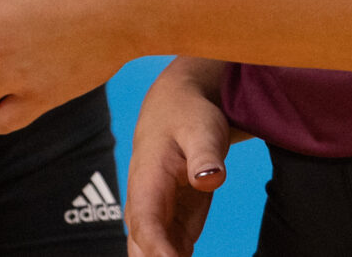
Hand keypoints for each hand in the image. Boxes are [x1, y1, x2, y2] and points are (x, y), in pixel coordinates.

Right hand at [124, 58, 237, 256]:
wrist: (177, 109)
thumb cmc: (188, 116)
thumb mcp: (202, 127)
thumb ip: (205, 153)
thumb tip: (209, 178)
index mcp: (146, 182)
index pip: (146, 225)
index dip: (158, 251)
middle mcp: (144, 207)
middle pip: (141, 251)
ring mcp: (156, 220)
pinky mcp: (172, 227)